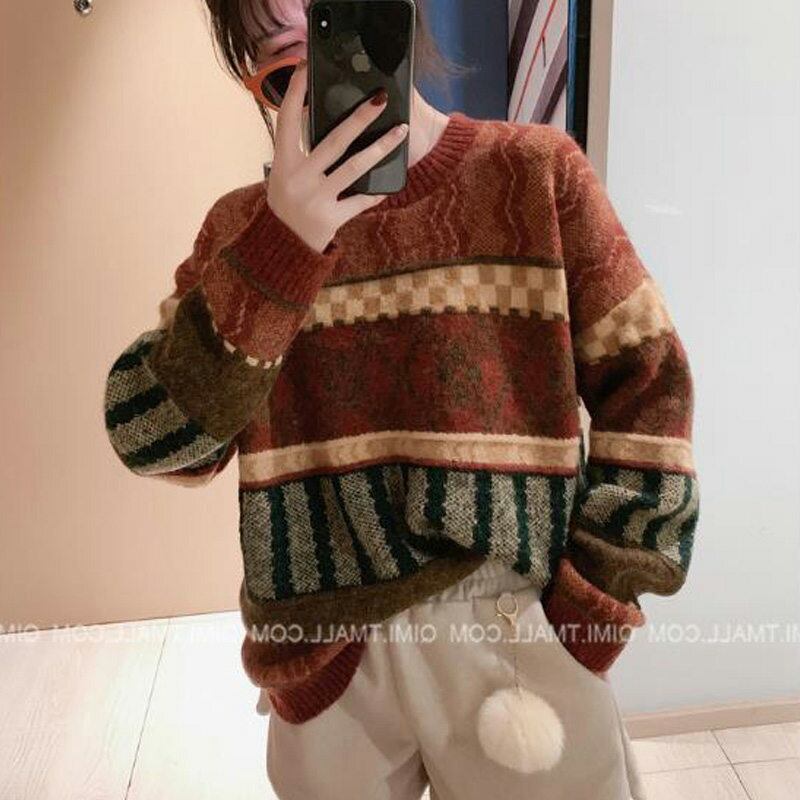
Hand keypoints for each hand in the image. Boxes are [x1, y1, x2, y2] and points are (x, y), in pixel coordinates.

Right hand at [266, 61, 408, 253]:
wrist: (283, 247)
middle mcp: (298, 178)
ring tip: (401, 132)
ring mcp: (315, 198)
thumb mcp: (284, 176)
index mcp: (283, 163)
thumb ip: (298, 152)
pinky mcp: (330, 218)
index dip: (295, 92)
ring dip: (381, 147)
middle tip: (379, 98)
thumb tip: (321, 120)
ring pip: (354, 167)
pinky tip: (392, 184)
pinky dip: (375, 192)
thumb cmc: (286, 205)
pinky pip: (360, 201)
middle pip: (334, 140)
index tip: (305, 66)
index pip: (287, 120)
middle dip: (358, 118)